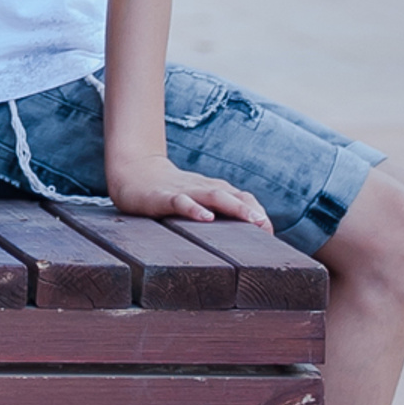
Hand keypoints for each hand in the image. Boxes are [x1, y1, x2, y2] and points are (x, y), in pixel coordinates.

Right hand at [107, 155, 269, 225]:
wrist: (132, 170)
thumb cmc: (170, 190)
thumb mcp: (198, 198)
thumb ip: (219, 210)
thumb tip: (245, 232)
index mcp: (213, 190)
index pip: (243, 198)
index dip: (259, 213)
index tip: (271, 234)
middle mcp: (202, 188)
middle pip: (233, 197)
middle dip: (252, 211)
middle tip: (267, 227)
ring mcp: (183, 191)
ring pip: (213, 196)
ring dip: (235, 207)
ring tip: (252, 220)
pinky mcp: (161, 197)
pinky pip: (180, 201)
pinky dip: (194, 208)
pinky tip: (205, 217)